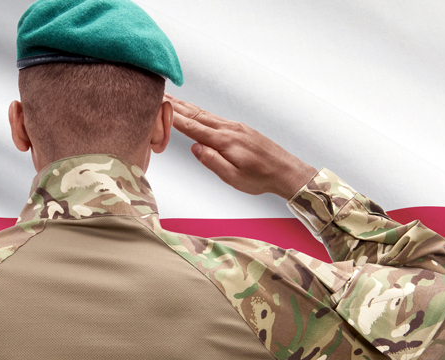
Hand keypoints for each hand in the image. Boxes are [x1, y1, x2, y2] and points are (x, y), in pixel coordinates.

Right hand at [165, 94, 316, 199]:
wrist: (286, 170)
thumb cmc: (260, 178)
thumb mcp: (233, 178)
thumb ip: (212, 161)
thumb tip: (195, 147)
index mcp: (224, 141)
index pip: (192, 127)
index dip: (173, 117)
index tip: (158, 107)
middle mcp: (229, 129)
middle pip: (196, 115)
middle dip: (175, 106)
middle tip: (159, 95)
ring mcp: (235, 127)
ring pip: (205, 114)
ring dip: (186, 106)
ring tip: (171, 99)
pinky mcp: (240, 128)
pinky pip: (214, 117)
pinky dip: (200, 111)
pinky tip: (194, 111)